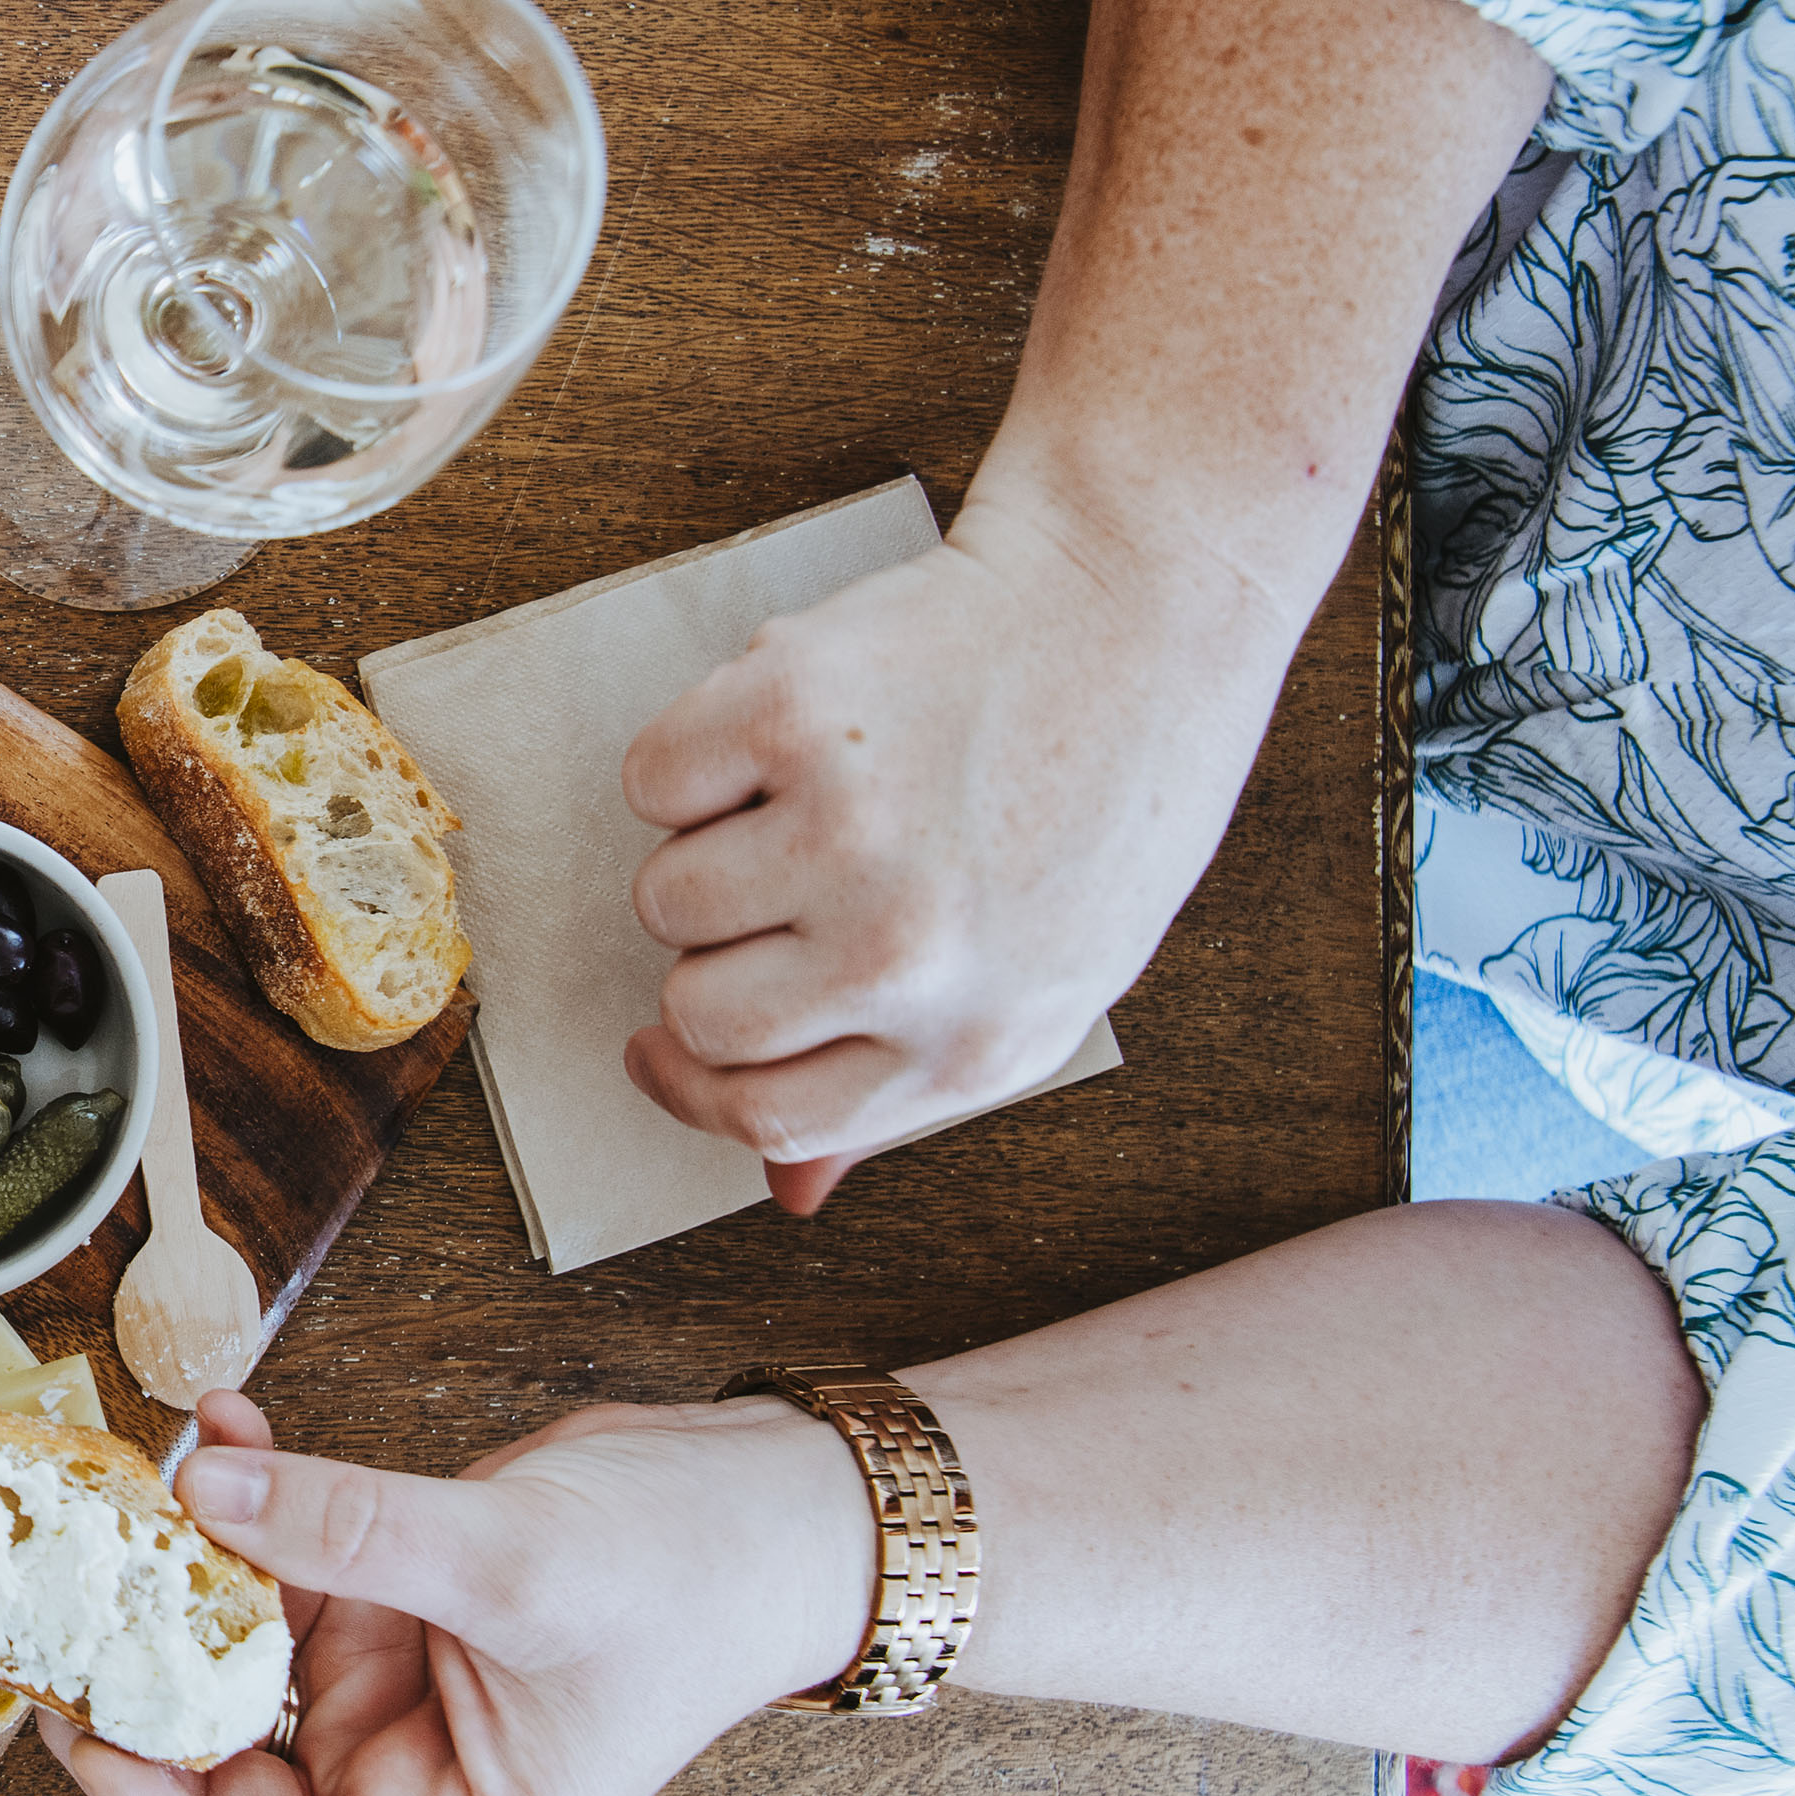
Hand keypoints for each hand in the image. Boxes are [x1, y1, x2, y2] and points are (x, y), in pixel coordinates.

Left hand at [45, 1390, 871, 1795]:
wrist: (779, 1501)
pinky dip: (245, 1503)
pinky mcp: (381, 1611)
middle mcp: (406, 1791)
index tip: (101, 1750)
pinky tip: (227, 1431)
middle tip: (73, 1613)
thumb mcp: (516, 1564)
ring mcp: (386, 1700)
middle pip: (223, 1790)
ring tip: (142, 1496)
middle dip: (144, 1696)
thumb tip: (206, 1495)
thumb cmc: (700, 1584)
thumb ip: (356, 1529)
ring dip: (179, 1580)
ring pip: (230, 1666)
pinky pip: (277, 1570)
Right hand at [616, 499, 1291, 1211]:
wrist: (1139, 600)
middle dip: (715, 953)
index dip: (695, 1089)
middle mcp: (908, 955)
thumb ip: (910, 1082)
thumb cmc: (1104, 784)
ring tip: (813, 789)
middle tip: (784, 878)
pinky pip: (655, 779)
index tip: (662, 1049)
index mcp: (977, 1037)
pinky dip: (698, 749)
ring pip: (666, 898)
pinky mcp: (792, 717)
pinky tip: (797, 723)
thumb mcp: (1049, 973)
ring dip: (710, 845)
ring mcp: (847, 836)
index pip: (771, 1122)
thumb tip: (790, 1194)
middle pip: (700, 1014)